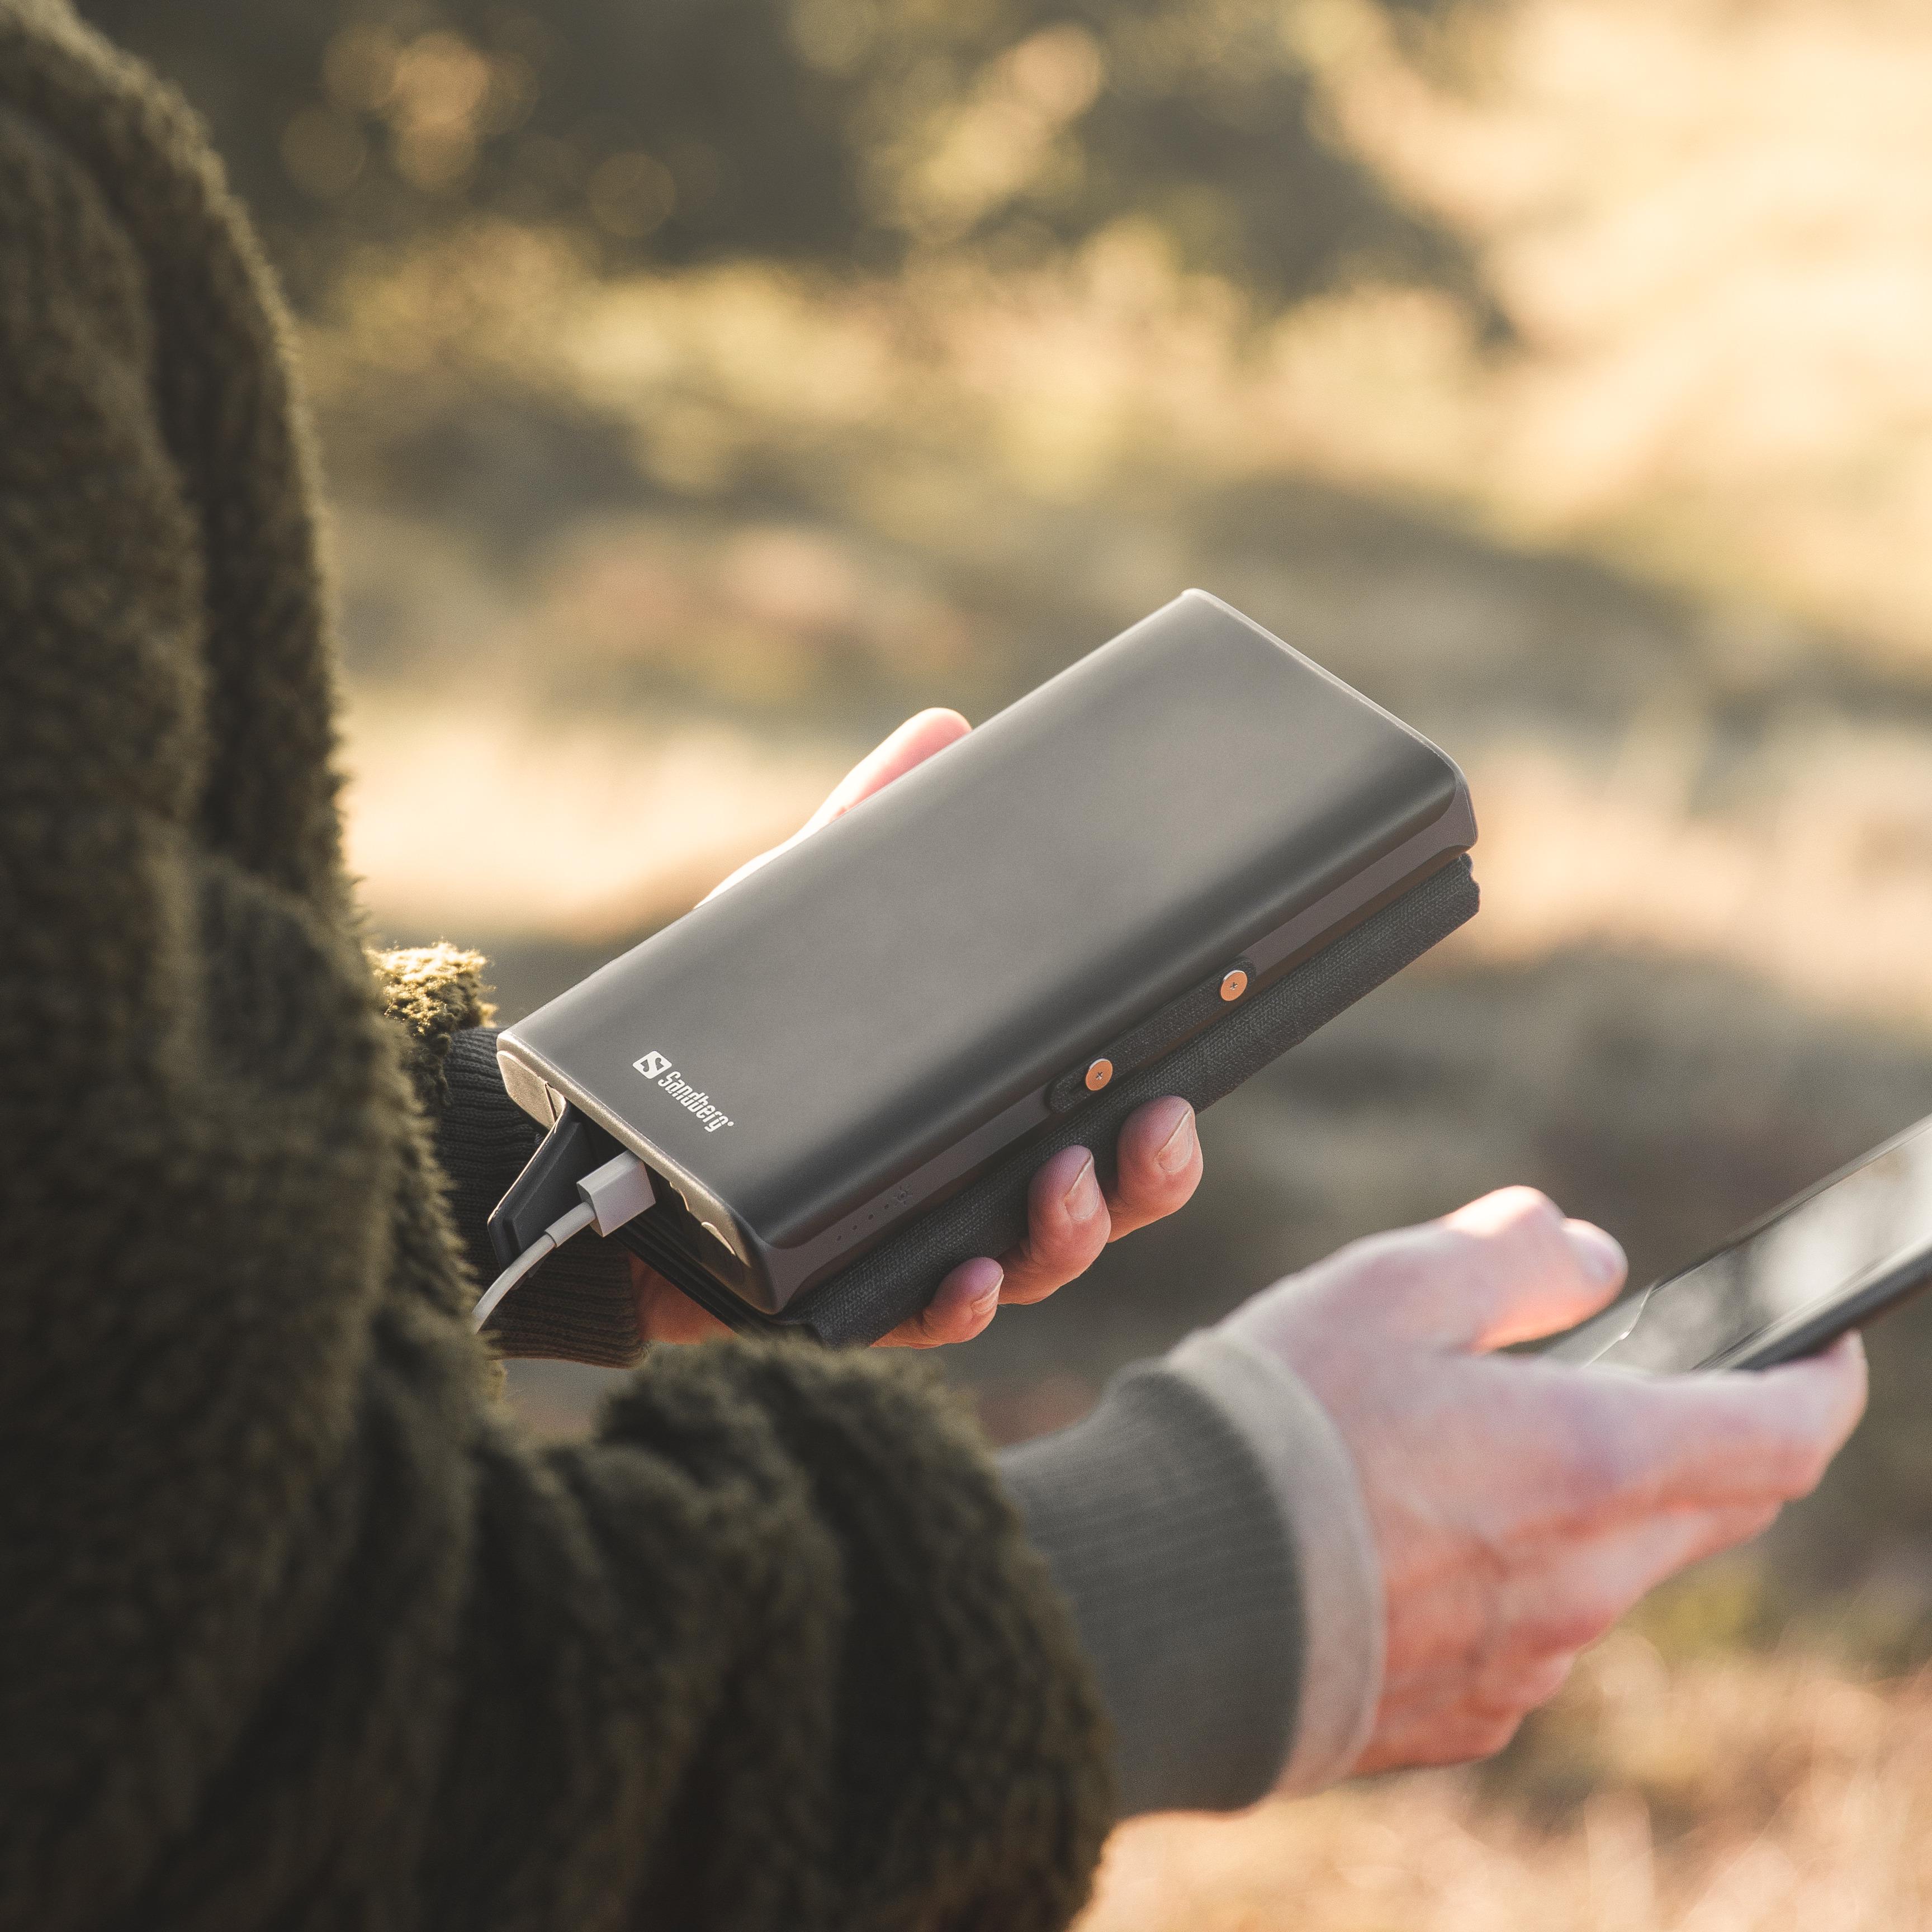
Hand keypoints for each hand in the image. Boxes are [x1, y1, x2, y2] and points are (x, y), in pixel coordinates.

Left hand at [632, 710, 1206, 1347]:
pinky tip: (968, 1270)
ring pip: (1034, 1265)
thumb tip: (941, 728)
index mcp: (983, 1104)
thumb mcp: (806, 913)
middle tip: (1153, 1125)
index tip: (1182, 1075)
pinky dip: (959, 1300)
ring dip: (1070, 1233)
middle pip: (1099, 1201)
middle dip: (1146, 1178)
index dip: (1159, 1115)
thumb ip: (874, 826)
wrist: (609, 1135)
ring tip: (1063, 1182)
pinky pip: (924, 1315)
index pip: (1100, 1116)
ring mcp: (916, 1243)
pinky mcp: (850, 1294)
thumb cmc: (732, 1027)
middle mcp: (969, 1181)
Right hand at [1221, 1186, 1866, 1776]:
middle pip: (1709, 1512)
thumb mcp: (1389, 1287)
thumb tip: (1596, 1255)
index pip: (1777, 1435)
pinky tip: (1418, 1541)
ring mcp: (1524, 1667)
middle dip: (1715, 1442)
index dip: (1821, 1385)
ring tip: (1487, 1452)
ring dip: (1595, 1510)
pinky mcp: (1459, 1719)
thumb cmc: (1275, 1429)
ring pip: (1613, 1578)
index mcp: (1588, 1463)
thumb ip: (1513, 1255)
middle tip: (1667, 1383)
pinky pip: (1531, 1643)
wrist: (1163, 1602)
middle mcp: (1582, 1584)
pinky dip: (1518, 1581)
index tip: (1826, 1348)